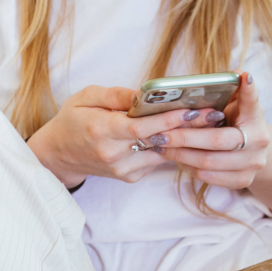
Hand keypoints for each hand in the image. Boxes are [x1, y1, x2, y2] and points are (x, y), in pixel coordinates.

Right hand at [26, 86, 211, 187]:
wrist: (59, 156)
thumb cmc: (71, 121)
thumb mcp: (85, 97)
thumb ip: (114, 95)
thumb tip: (142, 94)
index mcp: (99, 131)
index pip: (140, 128)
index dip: (167, 120)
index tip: (190, 108)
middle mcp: (111, 154)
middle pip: (156, 141)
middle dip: (186, 127)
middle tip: (212, 114)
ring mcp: (121, 169)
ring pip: (160, 152)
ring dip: (181, 138)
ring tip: (205, 122)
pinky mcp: (128, 177)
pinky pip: (155, 160)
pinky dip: (167, 147)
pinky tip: (181, 134)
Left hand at [154, 72, 271, 189]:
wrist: (252, 151)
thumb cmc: (235, 122)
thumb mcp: (235, 104)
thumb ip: (232, 91)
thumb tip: (236, 73)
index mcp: (257, 118)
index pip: (252, 101)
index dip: (249, 90)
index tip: (244, 76)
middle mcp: (259, 142)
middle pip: (216, 141)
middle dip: (184, 137)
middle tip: (159, 134)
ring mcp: (252, 164)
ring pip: (208, 162)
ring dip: (180, 155)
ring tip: (160, 146)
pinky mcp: (243, 181)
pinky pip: (207, 176)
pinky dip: (187, 167)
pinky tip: (174, 157)